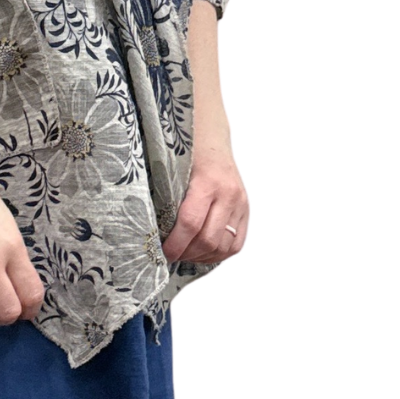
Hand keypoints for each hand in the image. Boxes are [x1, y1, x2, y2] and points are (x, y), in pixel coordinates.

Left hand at [162, 144, 248, 264]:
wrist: (211, 141)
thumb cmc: (187, 155)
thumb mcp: (174, 173)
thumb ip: (169, 201)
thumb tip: (154, 233)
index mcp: (207, 182)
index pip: (190, 223)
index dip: (175, 244)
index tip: (162, 253)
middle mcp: (228, 194)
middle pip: (208, 239)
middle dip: (186, 254)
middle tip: (171, 256)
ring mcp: (240, 204)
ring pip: (223, 246)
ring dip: (202, 257)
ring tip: (185, 255)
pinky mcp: (246, 210)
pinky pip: (236, 244)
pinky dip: (218, 254)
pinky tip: (203, 253)